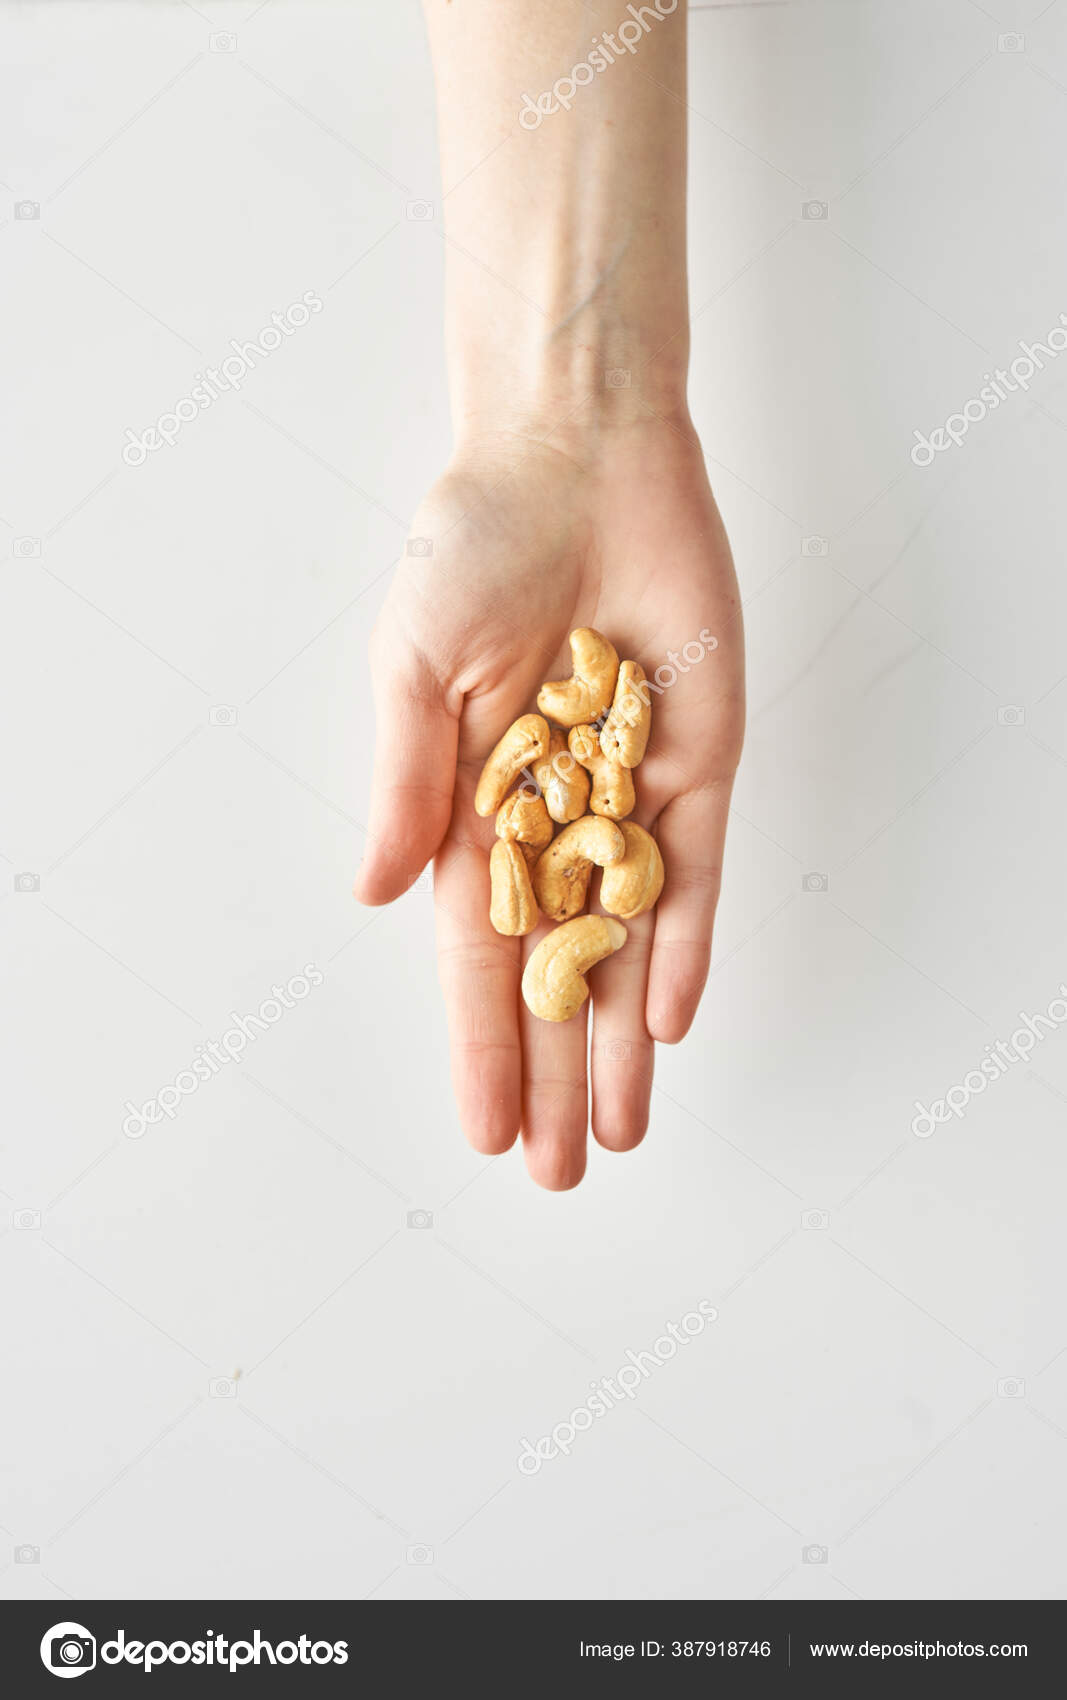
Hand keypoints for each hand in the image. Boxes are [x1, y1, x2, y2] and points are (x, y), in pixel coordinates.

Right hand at [354, 415, 744, 1188]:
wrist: (578, 460)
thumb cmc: (474, 549)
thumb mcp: (414, 666)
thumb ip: (404, 781)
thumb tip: (372, 893)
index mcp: (470, 810)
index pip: (475, 958)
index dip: (480, 1044)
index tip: (485, 1129)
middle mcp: (552, 822)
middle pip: (556, 974)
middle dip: (555, 1071)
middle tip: (557, 1171)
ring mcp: (630, 799)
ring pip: (629, 945)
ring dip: (624, 1039)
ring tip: (618, 1132)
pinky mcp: (698, 763)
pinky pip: (694, 872)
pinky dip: (684, 942)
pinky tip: (672, 1021)